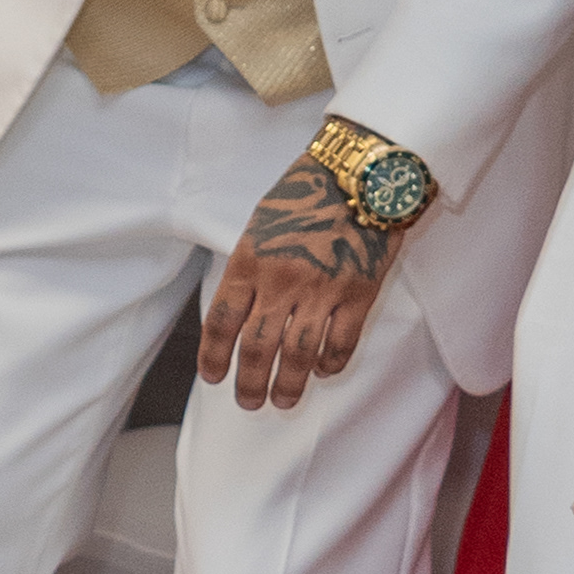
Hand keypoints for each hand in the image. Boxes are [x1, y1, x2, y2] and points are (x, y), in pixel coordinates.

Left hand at [199, 153, 391, 407]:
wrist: (360, 171)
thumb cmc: (306, 193)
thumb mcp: (261, 224)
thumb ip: (249, 267)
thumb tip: (240, 310)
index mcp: (250, 261)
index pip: (222, 321)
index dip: (213, 355)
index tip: (213, 377)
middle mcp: (282, 280)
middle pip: (258, 347)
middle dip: (248, 382)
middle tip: (247, 402)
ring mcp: (322, 289)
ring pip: (298, 354)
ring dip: (288, 385)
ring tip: (282, 401)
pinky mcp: (359, 292)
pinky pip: (341, 341)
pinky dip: (330, 362)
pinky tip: (323, 371)